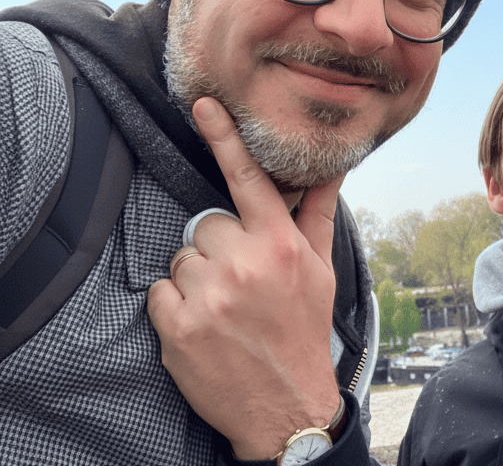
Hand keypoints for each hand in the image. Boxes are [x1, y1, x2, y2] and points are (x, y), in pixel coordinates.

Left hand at [148, 97, 342, 458]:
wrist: (285, 404)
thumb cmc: (304, 329)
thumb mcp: (321, 269)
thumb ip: (318, 213)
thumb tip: (334, 168)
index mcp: (281, 245)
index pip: (248, 179)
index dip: (225, 138)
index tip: (203, 106)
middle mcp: (245, 263)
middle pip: (206, 224)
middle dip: (218, 248)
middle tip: (241, 281)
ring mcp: (209, 295)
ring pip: (181, 258)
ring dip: (196, 279)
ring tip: (224, 307)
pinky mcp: (178, 326)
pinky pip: (159, 292)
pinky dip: (174, 308)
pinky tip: (204, 326)